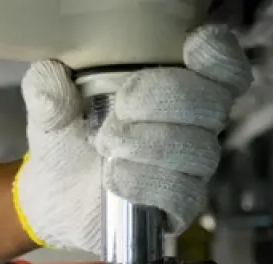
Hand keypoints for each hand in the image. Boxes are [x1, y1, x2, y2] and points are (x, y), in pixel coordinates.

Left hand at [13, 24, 252, 253]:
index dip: (219, 57)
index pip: (225, 70)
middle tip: (119, 110)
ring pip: (199, 150)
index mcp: (177, 85)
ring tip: (107, 146)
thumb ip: (48, 85)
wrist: (54, 195)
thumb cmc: (68, 139)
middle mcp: (195, 124)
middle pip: (214, 104)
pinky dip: (147, 183)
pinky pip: (185, 193)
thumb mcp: (49, 104)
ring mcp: (192, 167)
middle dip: (164, 100)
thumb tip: (54, 80)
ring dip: (149, 144)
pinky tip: (116, 179)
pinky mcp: (183, 205)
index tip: (190, 49)